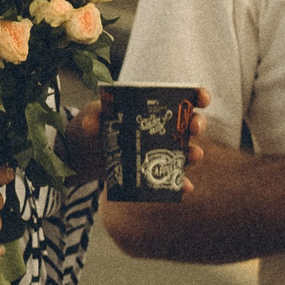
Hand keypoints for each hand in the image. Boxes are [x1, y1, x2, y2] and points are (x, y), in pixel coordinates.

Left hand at [65, 88, 210, 191]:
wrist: (82, 153)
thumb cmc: (92, 125)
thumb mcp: (90, 116)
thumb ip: (92, 118)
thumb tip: (91, 126)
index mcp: (153, 106)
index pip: (182, 98)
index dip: (197, 96)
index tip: (202, 98)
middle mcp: (163, 127)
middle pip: (190, 123)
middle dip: (198, 124)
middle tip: (194, 128)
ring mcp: (160, 149)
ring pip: (186, 150)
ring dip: (194, 153)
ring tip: (193, 156)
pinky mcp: (154, 169)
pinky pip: (172, 177)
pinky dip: (180, 182)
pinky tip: (185, 187)